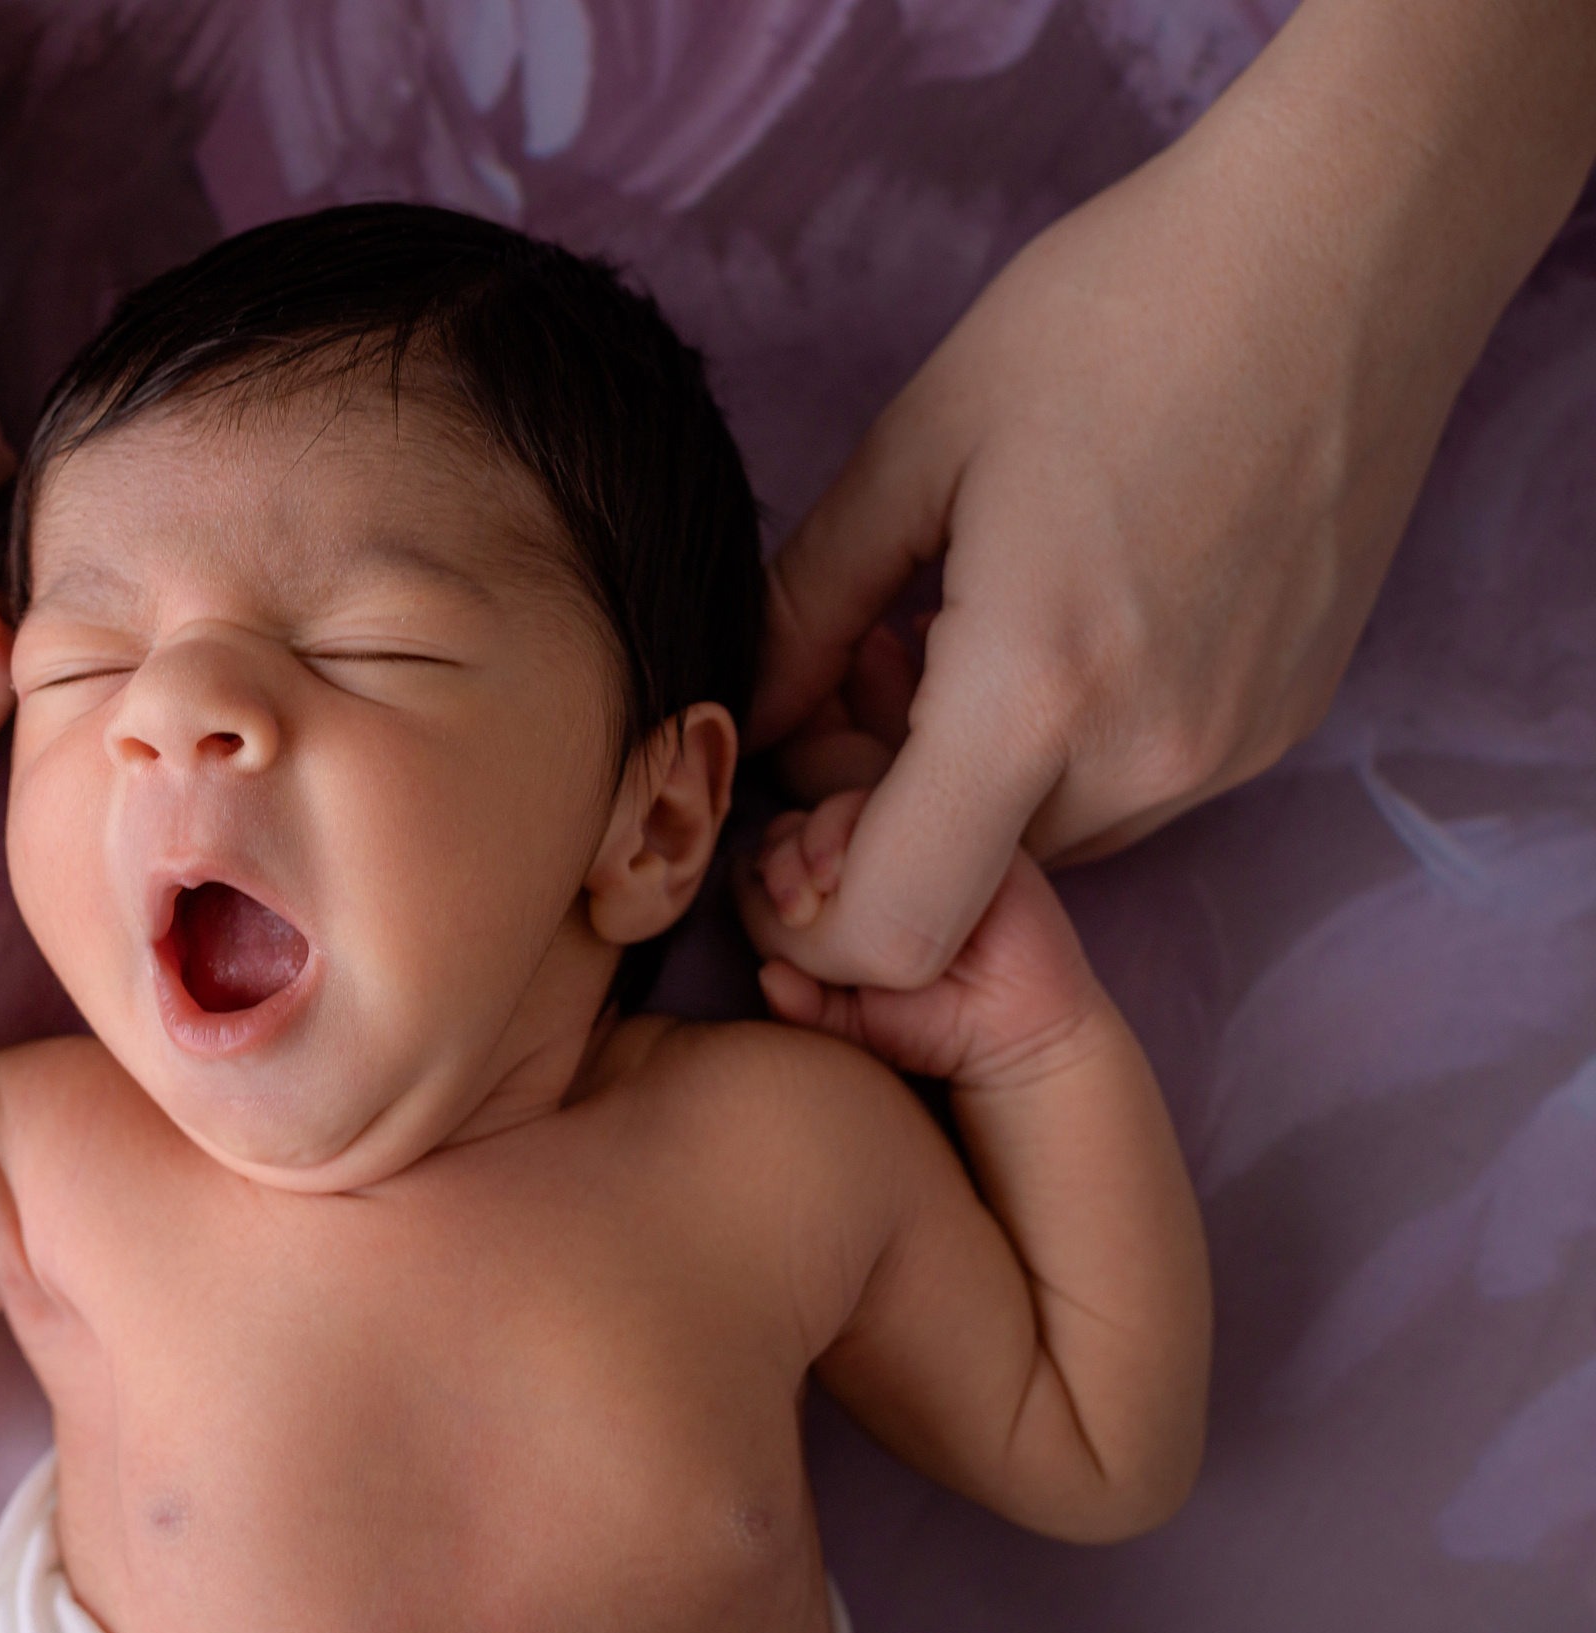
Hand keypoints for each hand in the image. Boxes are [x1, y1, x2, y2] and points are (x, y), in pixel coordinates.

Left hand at [743, 793, 1107, 1091]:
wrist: (1020, 1034)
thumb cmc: (933, 1028)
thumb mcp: (851, 1026)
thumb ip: (804, 1008)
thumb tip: (765, 976)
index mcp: (837, 900)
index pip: (779, 863)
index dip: (758, 879)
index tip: (762, 911)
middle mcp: (873, 864)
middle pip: (800, 825)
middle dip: (780, 858)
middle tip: (790, 907)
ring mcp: (917, 843)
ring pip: (842, 806)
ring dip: (814, 837)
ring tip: (820, 889)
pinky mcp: (963, 831)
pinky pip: (905, 798)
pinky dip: (867, 821)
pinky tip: (860, 867)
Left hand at [746, 0, 1595, 990]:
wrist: (1344, 249)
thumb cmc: (1113, 315)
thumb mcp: (913, 449)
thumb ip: (806, 609)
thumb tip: (744, 714)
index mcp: (1034, 691)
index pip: (897, 928)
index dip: (813, 902)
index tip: (790, 786)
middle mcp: (1146, 757)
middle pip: (961, 884)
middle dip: (876, 805)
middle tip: (862, 661)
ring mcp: (1227, 750)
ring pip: (1041, 843)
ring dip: (968, 779)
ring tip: (955, 626)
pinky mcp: (1278, 723)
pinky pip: (1125, 792)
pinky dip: (1056, 750)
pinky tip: (1052, 620)